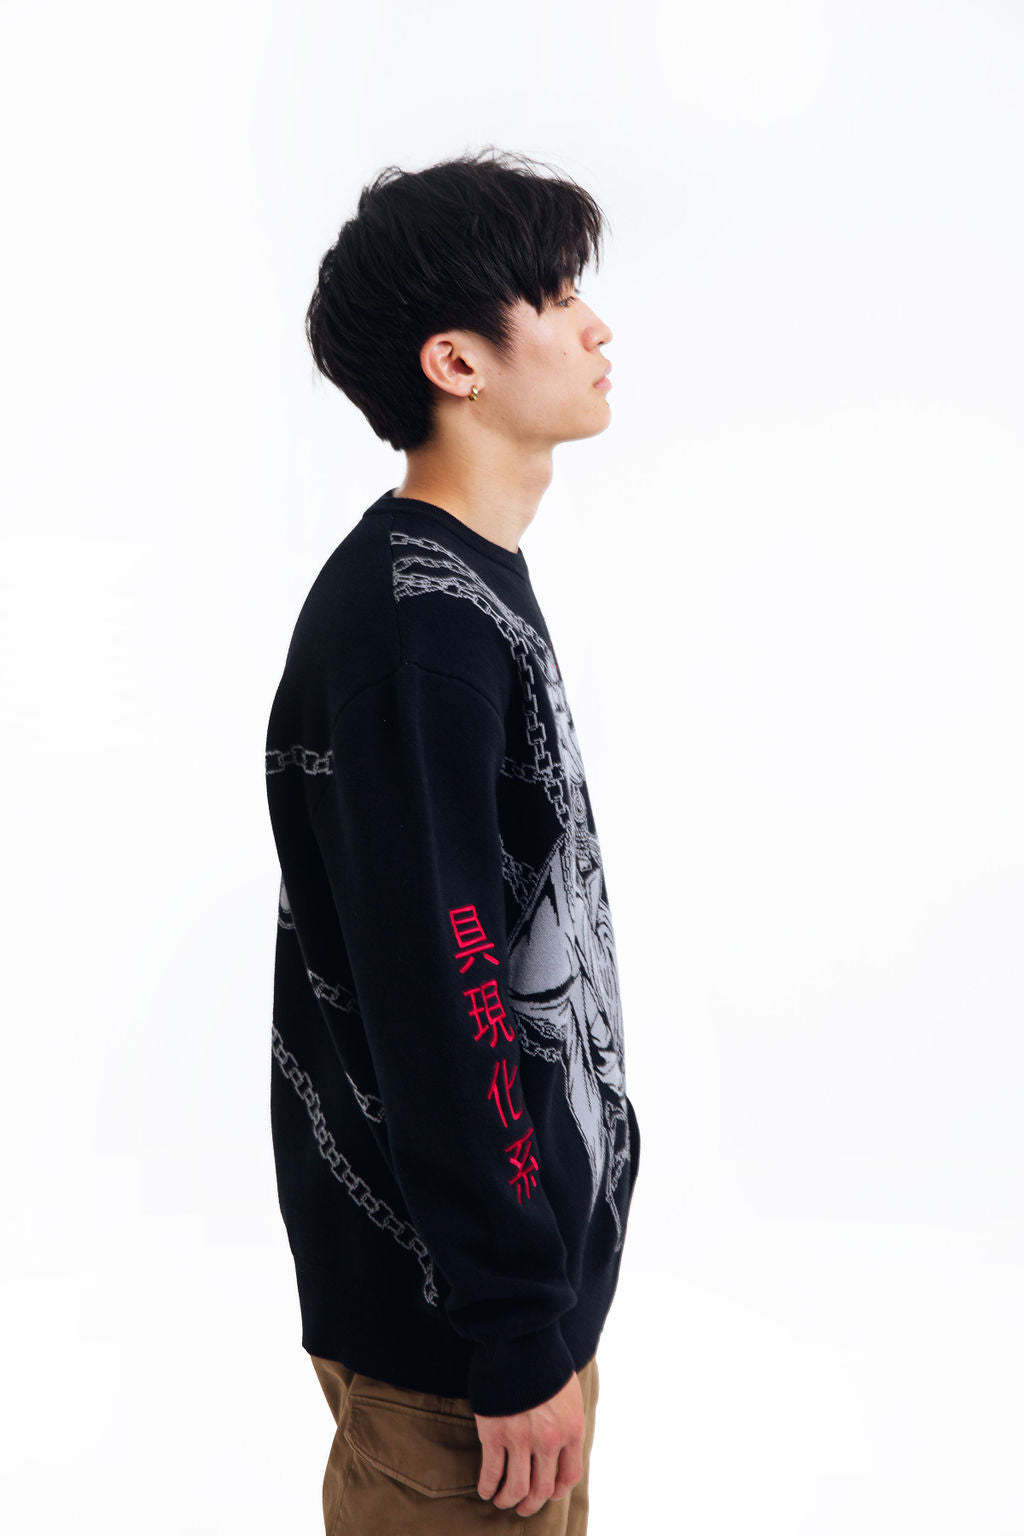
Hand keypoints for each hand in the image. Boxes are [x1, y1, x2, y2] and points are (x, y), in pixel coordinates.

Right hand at [474, 1369, 584, 1516]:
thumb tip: (559, 1445)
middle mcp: (549, 1440)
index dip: (557, 1491)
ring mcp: (521, 1439)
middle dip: (531, 1503)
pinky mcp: (494, 1434)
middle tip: (523, 1507)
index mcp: (571, 1430)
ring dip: (508, 1499)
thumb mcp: (568, 1394)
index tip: (548, 1493)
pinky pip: (491, 1472)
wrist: (519, 1339)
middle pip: (542, 1489)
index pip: (569, 1477)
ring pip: (516, 1488)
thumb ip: (566, 1422)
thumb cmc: (544, 1361)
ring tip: (502, 1500)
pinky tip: (485, 1489)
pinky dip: (487, 1486)